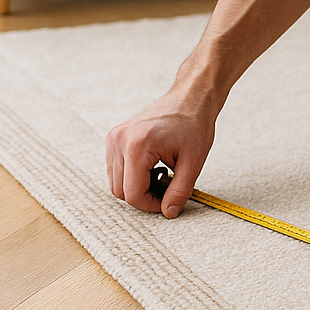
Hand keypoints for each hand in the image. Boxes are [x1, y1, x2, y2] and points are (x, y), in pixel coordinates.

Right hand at [106, 86, 215, 217]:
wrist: (191, 96)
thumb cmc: (195, 123)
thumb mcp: (194, 160)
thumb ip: (180, 190)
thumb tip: (168, 213)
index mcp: (137, 146)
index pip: (132, 194)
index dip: (150, 205)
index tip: (168, 201)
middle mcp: (119, 140)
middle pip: (120, 191)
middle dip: (144, 196)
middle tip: (169, 186)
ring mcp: (114, 137)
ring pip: (116, 182)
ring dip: (137, 186)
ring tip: (163, 172)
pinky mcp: (115, 136)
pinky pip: (116, 168)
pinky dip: (132, 174)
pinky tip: (153, 165)